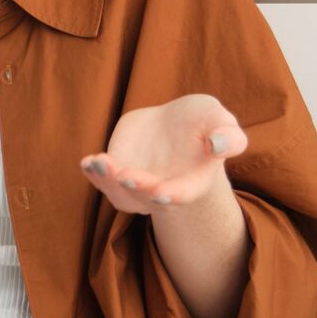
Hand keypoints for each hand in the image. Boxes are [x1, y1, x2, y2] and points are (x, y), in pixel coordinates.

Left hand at [78, 93, 247, 213]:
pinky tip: (88, 161)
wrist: (173, 122)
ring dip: (108, 182)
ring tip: (99, 162)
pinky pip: (102, 179)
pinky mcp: (116, 171)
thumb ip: (228, 135)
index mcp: (192, 182)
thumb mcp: (218, 119)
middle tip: (126, 174)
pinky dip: (93, 173)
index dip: (173, 195)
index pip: (183, 195)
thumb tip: (218, 145)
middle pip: (146, 198)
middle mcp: (162, 190)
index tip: (160, 192)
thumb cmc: (201, 122)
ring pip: (120, 194)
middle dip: (136, 187)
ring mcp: (137, 184)